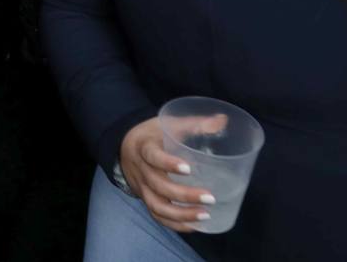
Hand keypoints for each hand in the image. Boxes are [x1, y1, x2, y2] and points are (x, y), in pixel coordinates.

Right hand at [119, 117, 220, 231]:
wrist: (124, 145)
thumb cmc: (153, 134)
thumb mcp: (168, 123)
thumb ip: (194, 123)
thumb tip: (223, 121)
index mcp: (144, 147)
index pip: (152, 156)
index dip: (168, 163)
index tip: (189, 169)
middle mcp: (141, 170)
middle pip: (158, 186)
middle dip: (184, 195)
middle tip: (210, 198)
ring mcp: (142, 187)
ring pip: (157, 205)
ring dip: (181, 215)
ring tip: (205, 215)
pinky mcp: (145, 199)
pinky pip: (157, 215)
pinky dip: (175, 224)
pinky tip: (194, 225)